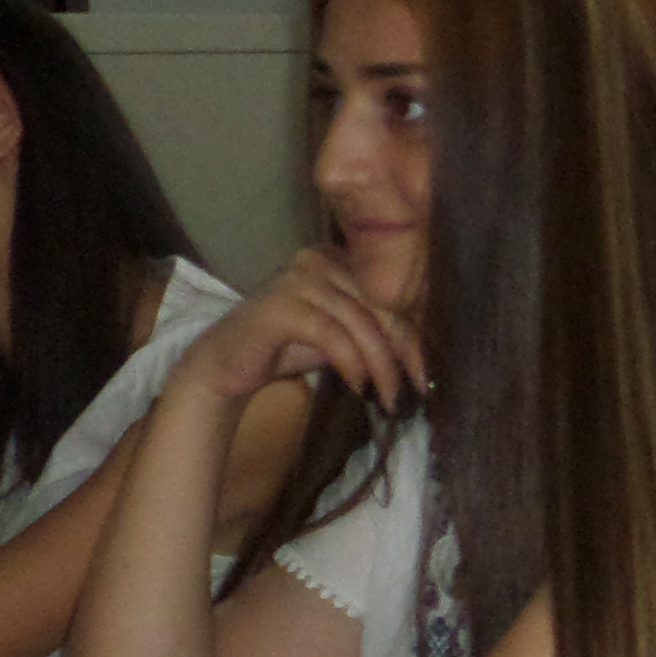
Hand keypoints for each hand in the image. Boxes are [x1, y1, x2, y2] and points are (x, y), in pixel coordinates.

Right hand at [169, 247, 425, 409]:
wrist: (228, 364)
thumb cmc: (287, 349)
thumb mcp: (341, 334)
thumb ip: (375, 329)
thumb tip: (424, 352)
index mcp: (339, 258)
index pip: (391, 294)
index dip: (416, 334)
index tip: (427, 372)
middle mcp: (319, 258)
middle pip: (383, 306)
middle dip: (405, 353)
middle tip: (418, 391)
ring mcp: (299, 278)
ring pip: (362, 323)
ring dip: (382, 367)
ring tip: (390, 398)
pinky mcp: (282, 305)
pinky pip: (333, 335)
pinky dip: (353, 364)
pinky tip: (361, 388)